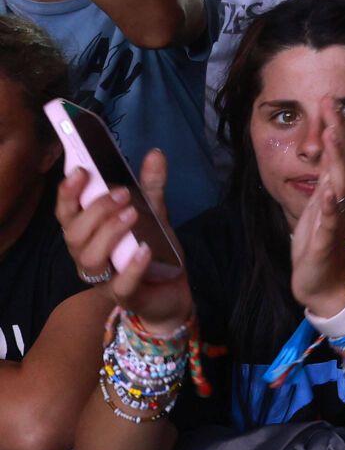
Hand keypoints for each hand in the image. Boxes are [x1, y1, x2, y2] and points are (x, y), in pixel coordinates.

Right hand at [56, 149, 193, 330]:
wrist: (173, 288)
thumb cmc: (151, 249)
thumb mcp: (153, 212)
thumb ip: (151, 185)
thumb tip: (155, 153)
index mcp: (88, 232)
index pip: (67, 213)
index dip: (68, 193)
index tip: (81, 171)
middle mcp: (88, 255)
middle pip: (74, 234)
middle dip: (95, 211)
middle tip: (122, 194)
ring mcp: (103, 278)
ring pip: (90, 258)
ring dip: (109, 233)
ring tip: (133, 215)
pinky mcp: (124, 296)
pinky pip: (120, 284)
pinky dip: (131, 266)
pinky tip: (144, 250)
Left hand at [288, 98, 344, 316]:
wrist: (322, 285)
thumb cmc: (316, 247)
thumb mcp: (315, 209)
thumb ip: (322, 183)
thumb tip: (322, 156)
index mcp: (332, 193)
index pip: (337, 154)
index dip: (334, 127)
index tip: (328, 100)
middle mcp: (338, 201)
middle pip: (341, 161)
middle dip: (337, 132)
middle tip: (331, 104)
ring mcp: (333, 220)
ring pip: (339, 185)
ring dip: (337, 160)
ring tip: (334, 135)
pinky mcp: (324, 241)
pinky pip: (330, 221)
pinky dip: (331, 206)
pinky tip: (330, 191)